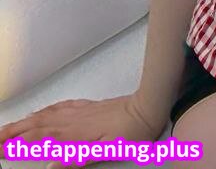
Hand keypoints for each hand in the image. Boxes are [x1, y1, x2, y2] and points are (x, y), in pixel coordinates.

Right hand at [0, 91, 165, 166]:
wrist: (147, 107)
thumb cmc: (130, 132)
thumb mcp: (106, 151)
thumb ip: (78, 158)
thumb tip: (52, 165)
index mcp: (74, 133)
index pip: (38, 138)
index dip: (17, 143)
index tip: (0, 148)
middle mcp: (73, 120)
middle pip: (36, 125)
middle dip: (13, 132)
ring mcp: (80, 111)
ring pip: (45, 115)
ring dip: (25, 121)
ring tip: (8, 127)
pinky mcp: (88, 106)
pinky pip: (60, 106)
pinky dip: (45, 110)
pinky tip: (40, 112)